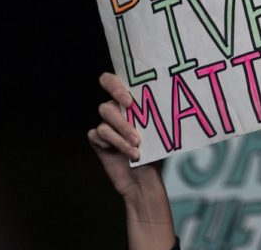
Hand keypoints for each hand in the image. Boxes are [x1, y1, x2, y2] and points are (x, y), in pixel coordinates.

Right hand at [88, 72, 158, 200]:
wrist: (145, 179)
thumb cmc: (155, 151)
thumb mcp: (158, 130)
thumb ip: (152, 113)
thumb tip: (162, 100)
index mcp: (129, 103)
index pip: (112, 82)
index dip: (114, 86)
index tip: (129, 101)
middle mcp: (115, 113)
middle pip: (107, 107)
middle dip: (121, 119)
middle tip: (135, 133)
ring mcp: (105, 127)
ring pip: (104, 122)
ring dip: (121, 134)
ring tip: (137, 145)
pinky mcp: (98, 142)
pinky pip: (97, 135)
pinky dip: (113, 144)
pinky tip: (123, 153)